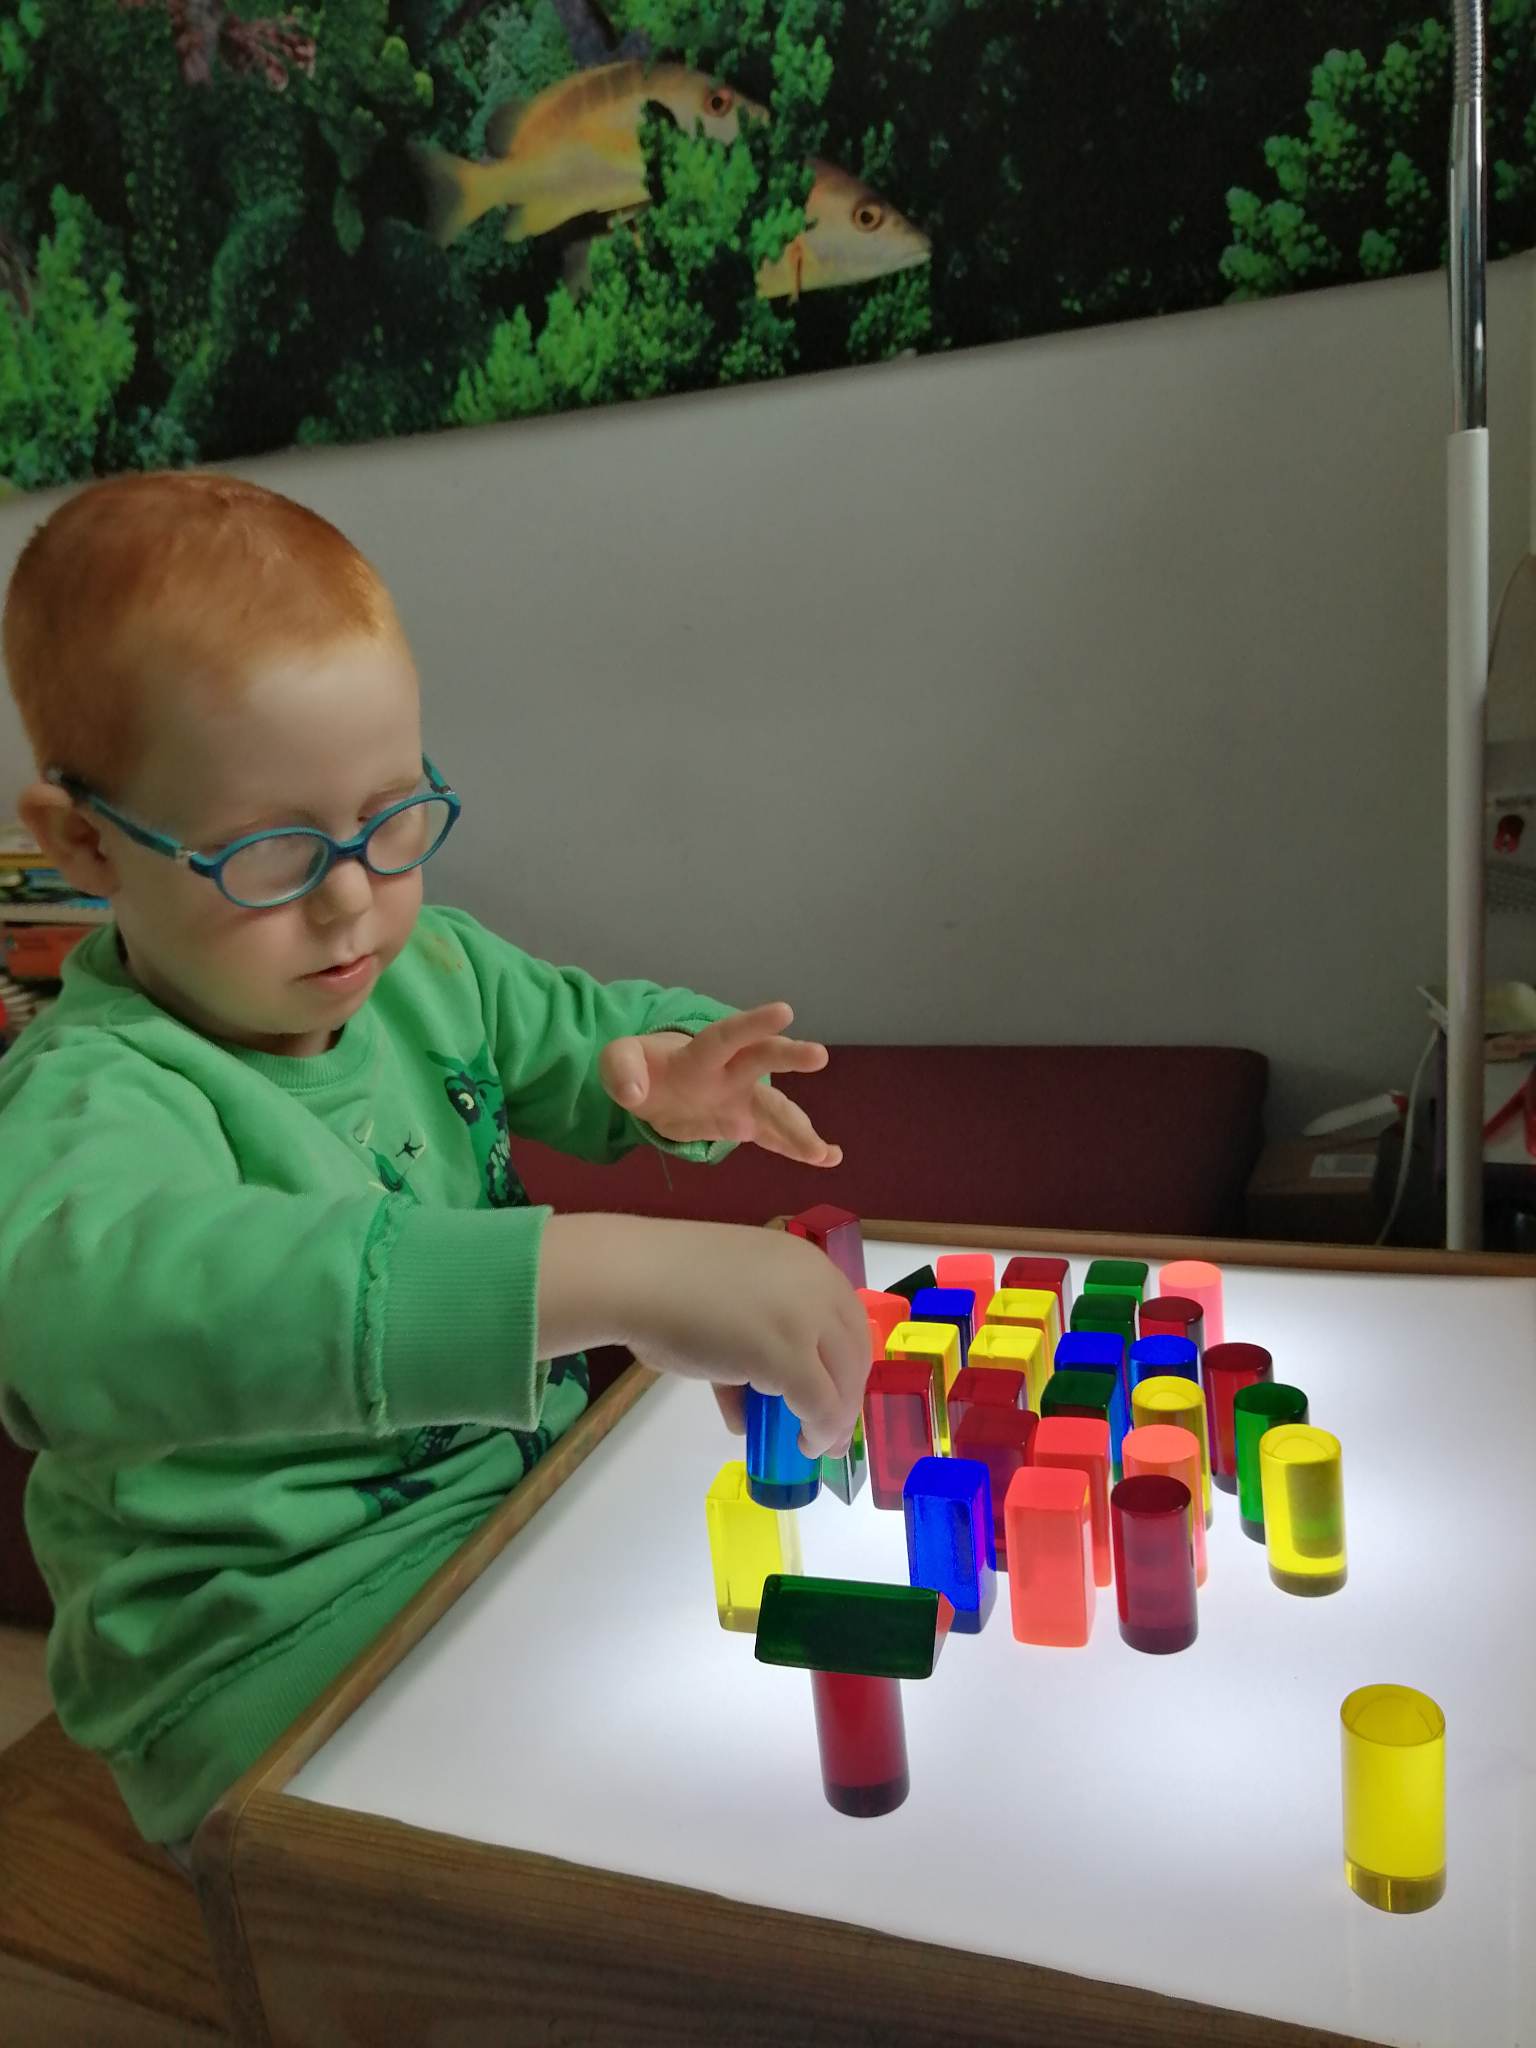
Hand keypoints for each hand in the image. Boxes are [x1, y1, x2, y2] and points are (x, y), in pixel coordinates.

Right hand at [539, 1214, 868, 1456]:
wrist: (635, 1277)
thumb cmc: (668, 1283)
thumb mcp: (730, 1302)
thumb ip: (752, 1341)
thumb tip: (749, 1401)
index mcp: (806, 1264)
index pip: (849, 1321)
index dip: (846, 1363)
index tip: (836, 1391)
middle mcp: (817, 1286)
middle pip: (854, 1353)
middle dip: (847, 1396)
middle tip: (830, 1428)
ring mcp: (804, 1321)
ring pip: (843, 1383)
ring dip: (833, 1421)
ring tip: (813, 1443)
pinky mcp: (787, 1359)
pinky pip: (819, 1407)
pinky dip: (817, 1432)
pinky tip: (801, 1445)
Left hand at [599, 1002, 841, 1166]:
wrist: (654, 1088)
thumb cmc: (641, 1067)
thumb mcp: (618, 1062)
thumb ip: (621, 1072)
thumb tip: (633, 1094)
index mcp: (700, 1053)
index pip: (727, 1035)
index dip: (754, 1023)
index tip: (785, 1011)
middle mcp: (730, 1070)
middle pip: (763, 1059)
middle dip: (789, 1057)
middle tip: (819, 1056)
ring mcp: (742, 1096)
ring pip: (776, 1109)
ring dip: (800, 1129)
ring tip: (825, 1153)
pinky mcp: (745, 1123)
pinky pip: (774, 1136)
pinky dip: (799, 1148)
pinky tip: (829, 1159)